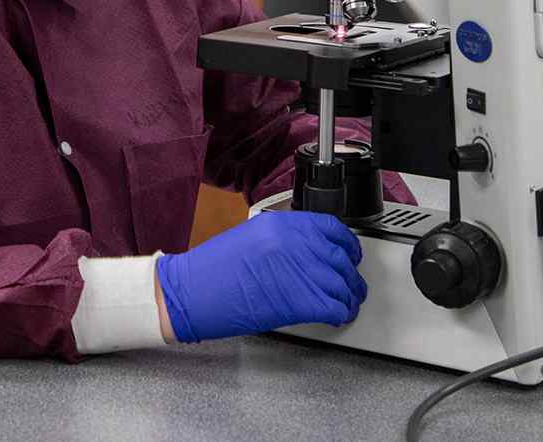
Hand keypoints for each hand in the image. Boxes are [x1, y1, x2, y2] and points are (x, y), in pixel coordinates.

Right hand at [154, 211, 366, 342]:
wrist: (191, 292)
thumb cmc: (213, 268)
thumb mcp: (251, 236)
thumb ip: (284, 239)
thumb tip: (310, 250)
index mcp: (282, 224)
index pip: (332, 228)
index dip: (347, 244)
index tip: (350, 253)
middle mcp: (294, 243)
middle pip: (341, 258)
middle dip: (350, 275)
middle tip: (351, 284)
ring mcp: (298, 270)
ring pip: (343, 284)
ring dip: (350, 296)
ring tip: (348, 303)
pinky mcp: (297, 301)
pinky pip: (335, 306)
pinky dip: (342, 313)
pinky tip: (338, 316)